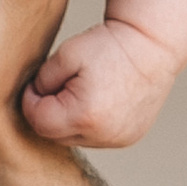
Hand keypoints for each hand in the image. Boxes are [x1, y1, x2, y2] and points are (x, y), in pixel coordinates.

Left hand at [20, 18, 179, 150]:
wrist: (154, 45)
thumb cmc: (109, 45)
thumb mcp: (66, 55)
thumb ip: (41, 81)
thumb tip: (34, 99)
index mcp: (84, 115)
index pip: (38, 122)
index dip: (32, 100)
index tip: (39, 82)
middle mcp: (104, 135)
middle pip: (55, 135)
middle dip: (51, 111)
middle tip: (63, 83)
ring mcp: (119, 140)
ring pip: (75, 138)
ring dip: (70, 119)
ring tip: (84, 90)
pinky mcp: (128, 138)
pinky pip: (96, 137)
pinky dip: (91, 122)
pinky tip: (99, 100)